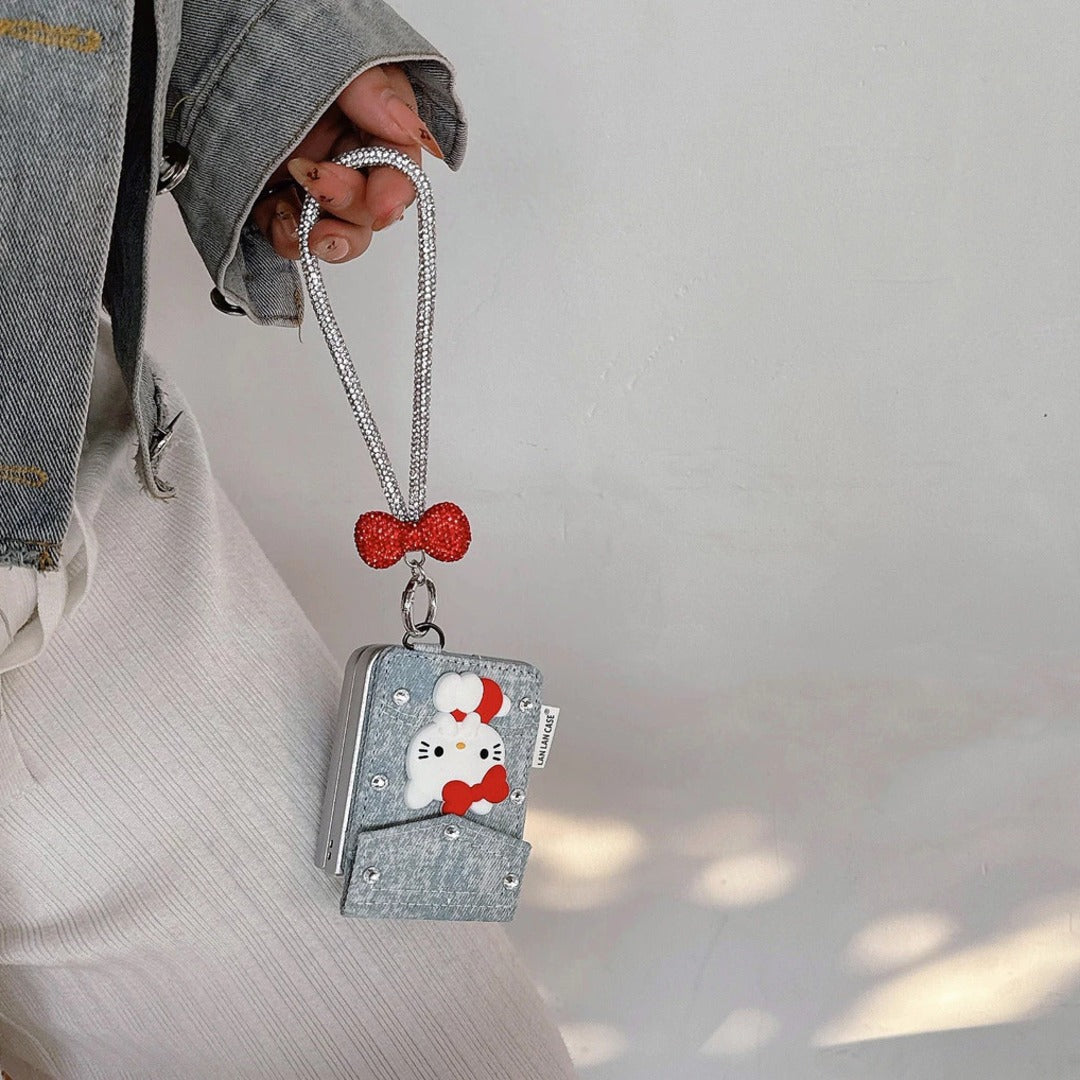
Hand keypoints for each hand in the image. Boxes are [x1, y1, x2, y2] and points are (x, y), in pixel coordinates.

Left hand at [250, 63, 443, 263]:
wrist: (205, 55)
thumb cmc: (269, 45)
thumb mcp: (329, 56)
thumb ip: (372, 90)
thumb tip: (407, 128)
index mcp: (372, 120)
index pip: (399, 164)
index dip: (396, 189)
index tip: (383, 205)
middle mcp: (346, 156)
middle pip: (370, 206)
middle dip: (350, 204)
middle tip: (317, 183)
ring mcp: (311, 184)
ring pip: (339, 233)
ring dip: (328, 239)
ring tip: (308, 233)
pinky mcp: (275, 202)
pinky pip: (291, 237)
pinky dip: (288, 238)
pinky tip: (277, 218)